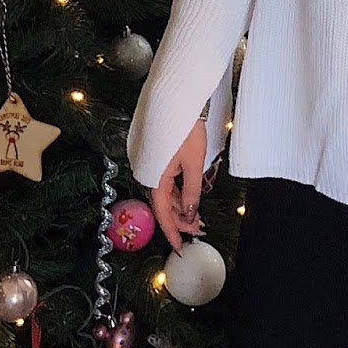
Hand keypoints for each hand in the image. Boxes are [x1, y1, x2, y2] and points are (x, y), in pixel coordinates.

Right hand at [149, 118, 206, 253]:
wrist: (175, 100)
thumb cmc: (185, 129)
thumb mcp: (194, 163)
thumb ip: (191, 191)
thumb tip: (190, 213)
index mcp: (155, 178)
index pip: (163, 213)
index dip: (172, 232)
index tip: (180, 247)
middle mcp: (149, 174)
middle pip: (164, 205)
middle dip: (181, 220)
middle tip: (199, 230)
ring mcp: (152, 166)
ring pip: (166, 194)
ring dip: (181, 207)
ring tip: (198, 218)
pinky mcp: (157, 158)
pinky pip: (166, 182)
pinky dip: (178, 193)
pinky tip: (189, 199)